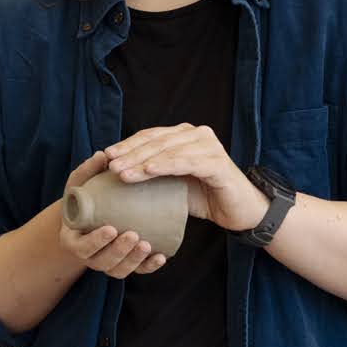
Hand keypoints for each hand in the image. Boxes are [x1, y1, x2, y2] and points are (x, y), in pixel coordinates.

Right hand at [58, 151, 165, 278]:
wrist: (93, 214)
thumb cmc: (86, 197)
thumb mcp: (82, 183)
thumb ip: (89, 170)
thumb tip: (103, 154)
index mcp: (74, 240)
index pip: (82, 247)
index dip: (96, 241)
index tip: (111, 228)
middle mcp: (90, 256)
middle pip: (103, 262)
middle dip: (119, 251)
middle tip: (133, 235)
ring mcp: (108, 263)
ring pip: (119, 270)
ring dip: (134, 260)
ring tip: (147, 245)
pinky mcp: (126, 264)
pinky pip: (137, 271)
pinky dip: (148, 266)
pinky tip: (161, 256)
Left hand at [104, 126, 268, 234]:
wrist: (240, 212)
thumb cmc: (205, 197)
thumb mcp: (174, 183)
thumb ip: (154, 173)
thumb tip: (118, 175)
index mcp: (185, 135)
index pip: (150, 136)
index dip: (127, 144)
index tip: (106, 156)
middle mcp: (197, 135)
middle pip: (156, 141)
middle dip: (130, 153)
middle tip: (111, 166)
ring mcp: (209, 146)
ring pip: (168, 150)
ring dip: (142, 161)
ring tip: (123, 173)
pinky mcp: (217, 163)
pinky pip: (186, 162)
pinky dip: (166, 165)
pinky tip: (148, 171)